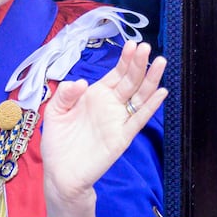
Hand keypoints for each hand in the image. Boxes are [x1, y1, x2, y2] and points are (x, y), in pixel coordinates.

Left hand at [38, 41, 166, 216]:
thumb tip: (82, 82)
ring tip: (160, 62)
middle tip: (146, 47)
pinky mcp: (122, 137)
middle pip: (130, 81)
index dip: (124, 60)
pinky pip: (138, 119)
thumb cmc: (58, 142)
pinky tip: (161, 92)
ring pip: (139, 97)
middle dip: (138, 64)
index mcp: (95, 96)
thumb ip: (66, 94)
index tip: (132, 44)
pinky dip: (151, 107)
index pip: (115, 74)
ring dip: (150, 80)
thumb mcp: (55, 112)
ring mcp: (118, 121)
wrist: (60, 173)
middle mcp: (110, 105)